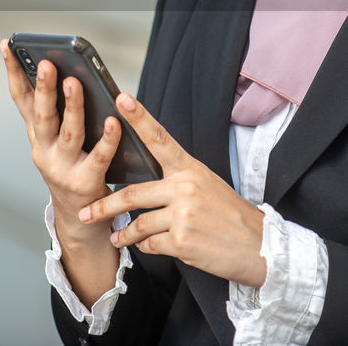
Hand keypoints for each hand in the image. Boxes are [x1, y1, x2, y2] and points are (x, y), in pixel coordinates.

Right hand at [0, 40, 120, 249]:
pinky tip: (114, 121)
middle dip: (44, 89)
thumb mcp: (55, 140)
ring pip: (69, 133)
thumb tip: (65, 72)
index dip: (13, 72)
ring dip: (72, 107)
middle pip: (43, 115)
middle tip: (47, 64)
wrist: (78, 219)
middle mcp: (44, 151)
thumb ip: (57, 111)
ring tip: (75, 83)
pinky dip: (108, 140)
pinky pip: (99, 158)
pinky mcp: (86, 183)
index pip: (21, 99)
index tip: (8, 45)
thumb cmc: (71, 168)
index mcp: (37, 135)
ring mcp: (63, 168)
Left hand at [79, 93, 267, 287]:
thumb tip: (146, 190)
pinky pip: (150, 244)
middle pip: (133, 193)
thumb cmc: (231, 216)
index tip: (121, 99)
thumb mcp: (208, 186)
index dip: (139, 118)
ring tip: (115, 237)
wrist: (260, 246)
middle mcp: (185, 188)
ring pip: (138, 224)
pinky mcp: (182, 241)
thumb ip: (177, 182)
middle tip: (86, 211)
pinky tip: (149, 247)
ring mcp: (183, 215)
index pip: (160, 138)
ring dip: (123, 234)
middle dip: (105, 205)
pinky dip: (145, 247)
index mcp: (191, 169)